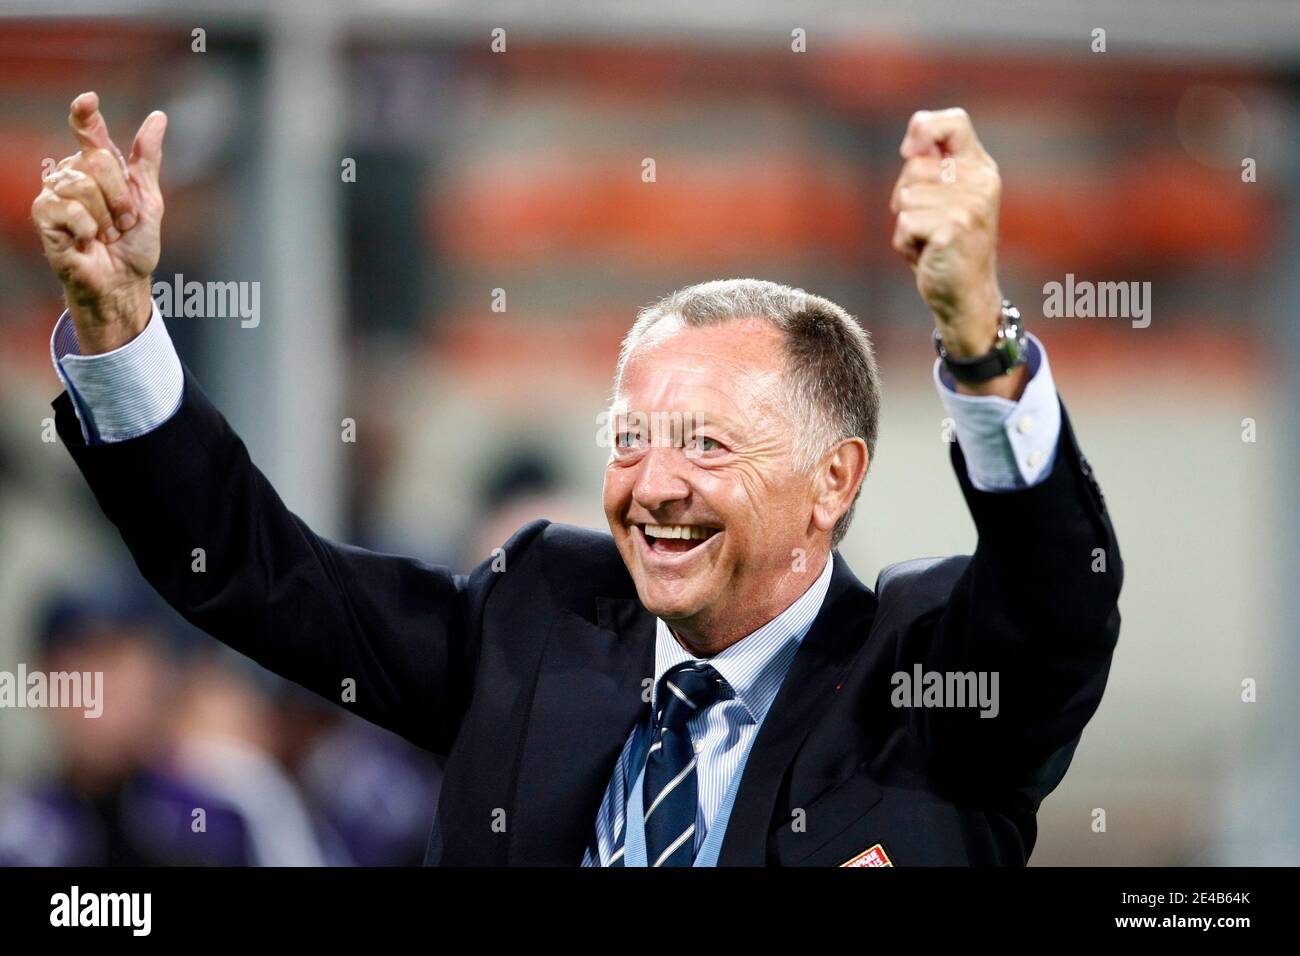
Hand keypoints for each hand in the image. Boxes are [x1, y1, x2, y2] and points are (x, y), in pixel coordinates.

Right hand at [32, 91, 166, 353]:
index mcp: (97, 166)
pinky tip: (86, 240)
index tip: (89, 101)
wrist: (124, 281)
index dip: (85, 114)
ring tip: (106, 234)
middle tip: (122, 223)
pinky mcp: (43, 215)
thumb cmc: (134, 244)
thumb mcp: (148, 199)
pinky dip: (87, 228)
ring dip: (106, 217)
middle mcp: (73, 173)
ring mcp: (55, 193)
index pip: (87, 129)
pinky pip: (69, 208)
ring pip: (83, 185)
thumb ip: (146, 159)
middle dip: (121, 198)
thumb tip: (158, 117)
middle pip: (97, 161)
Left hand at [890, 108, 1023, 398]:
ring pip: (905, 197)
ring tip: (929, 241)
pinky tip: (926, 255)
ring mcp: (969, 205)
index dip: (923, 128)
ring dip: (905, 225)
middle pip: (914, 166)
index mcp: (980, 168)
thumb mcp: (943, 200)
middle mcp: (980, 182)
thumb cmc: (946, 246)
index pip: (954, 122)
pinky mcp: (953, 228)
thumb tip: (910, 145)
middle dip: (905, 196)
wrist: (965, 295)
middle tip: (926, 223)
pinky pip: (905, 224)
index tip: (909, 150)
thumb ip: (931, 168)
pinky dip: (904, 244)